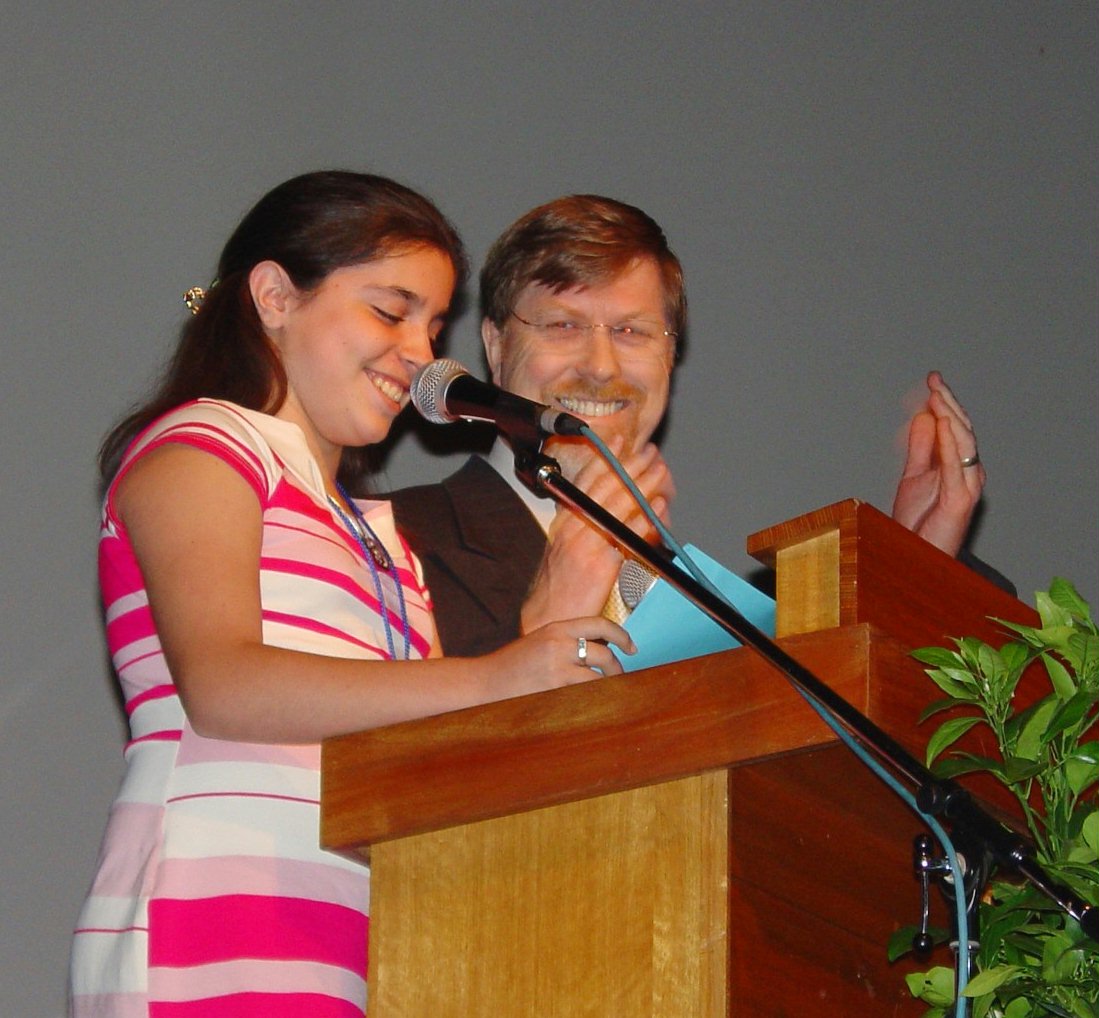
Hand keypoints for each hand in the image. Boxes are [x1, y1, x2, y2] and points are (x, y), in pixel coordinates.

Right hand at [484, 616, 633, 696]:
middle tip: (618, 679)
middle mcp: (558, 643)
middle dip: (616, 669)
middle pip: (604, 653)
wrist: (484, 682)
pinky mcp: (553, 688)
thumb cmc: (511, 666)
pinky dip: (592, 700)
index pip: (599, 624)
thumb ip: (565, 642)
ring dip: (607, 687)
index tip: (631, 647)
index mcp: (556, 628)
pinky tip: (591, 705)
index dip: (621, 635)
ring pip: (597, 678)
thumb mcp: (539, 642)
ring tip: (606, 694)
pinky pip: (584, 694)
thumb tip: (598, 652)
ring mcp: (556, 667)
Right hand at [519, 440, 674, 631]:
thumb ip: (584, 527)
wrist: (548, 618)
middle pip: (606, 488)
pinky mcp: (601, 563)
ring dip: (644, 486)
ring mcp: (587, 544)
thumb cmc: (558, 589)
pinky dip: (647, 520)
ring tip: (661, 472)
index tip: (619, 443)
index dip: (604, 459)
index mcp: (564, 522)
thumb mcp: (564, 550)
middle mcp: (573, 528)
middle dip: (630, 466)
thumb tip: (613, 512)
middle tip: (650, 453)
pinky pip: (629, 536)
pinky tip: (659, 508)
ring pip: (619, 506)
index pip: (585, 482)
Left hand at [892, 371, 984, 556]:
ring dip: (951, 416)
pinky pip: (956, 465)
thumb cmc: (918, 522)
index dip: (944, 402)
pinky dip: (950, 443)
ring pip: (964, 443)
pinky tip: (943, 424)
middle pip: (963, 429)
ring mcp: (966, 485)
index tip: (932, 380)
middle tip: (935, 380)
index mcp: (957, 465)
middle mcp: (967, 472)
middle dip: (948, 403)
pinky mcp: (960, 499)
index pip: (955, 427)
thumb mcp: (914, 475)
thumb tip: (924, 417)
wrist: (913, 555)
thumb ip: (921, 447)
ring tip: (938, 395)